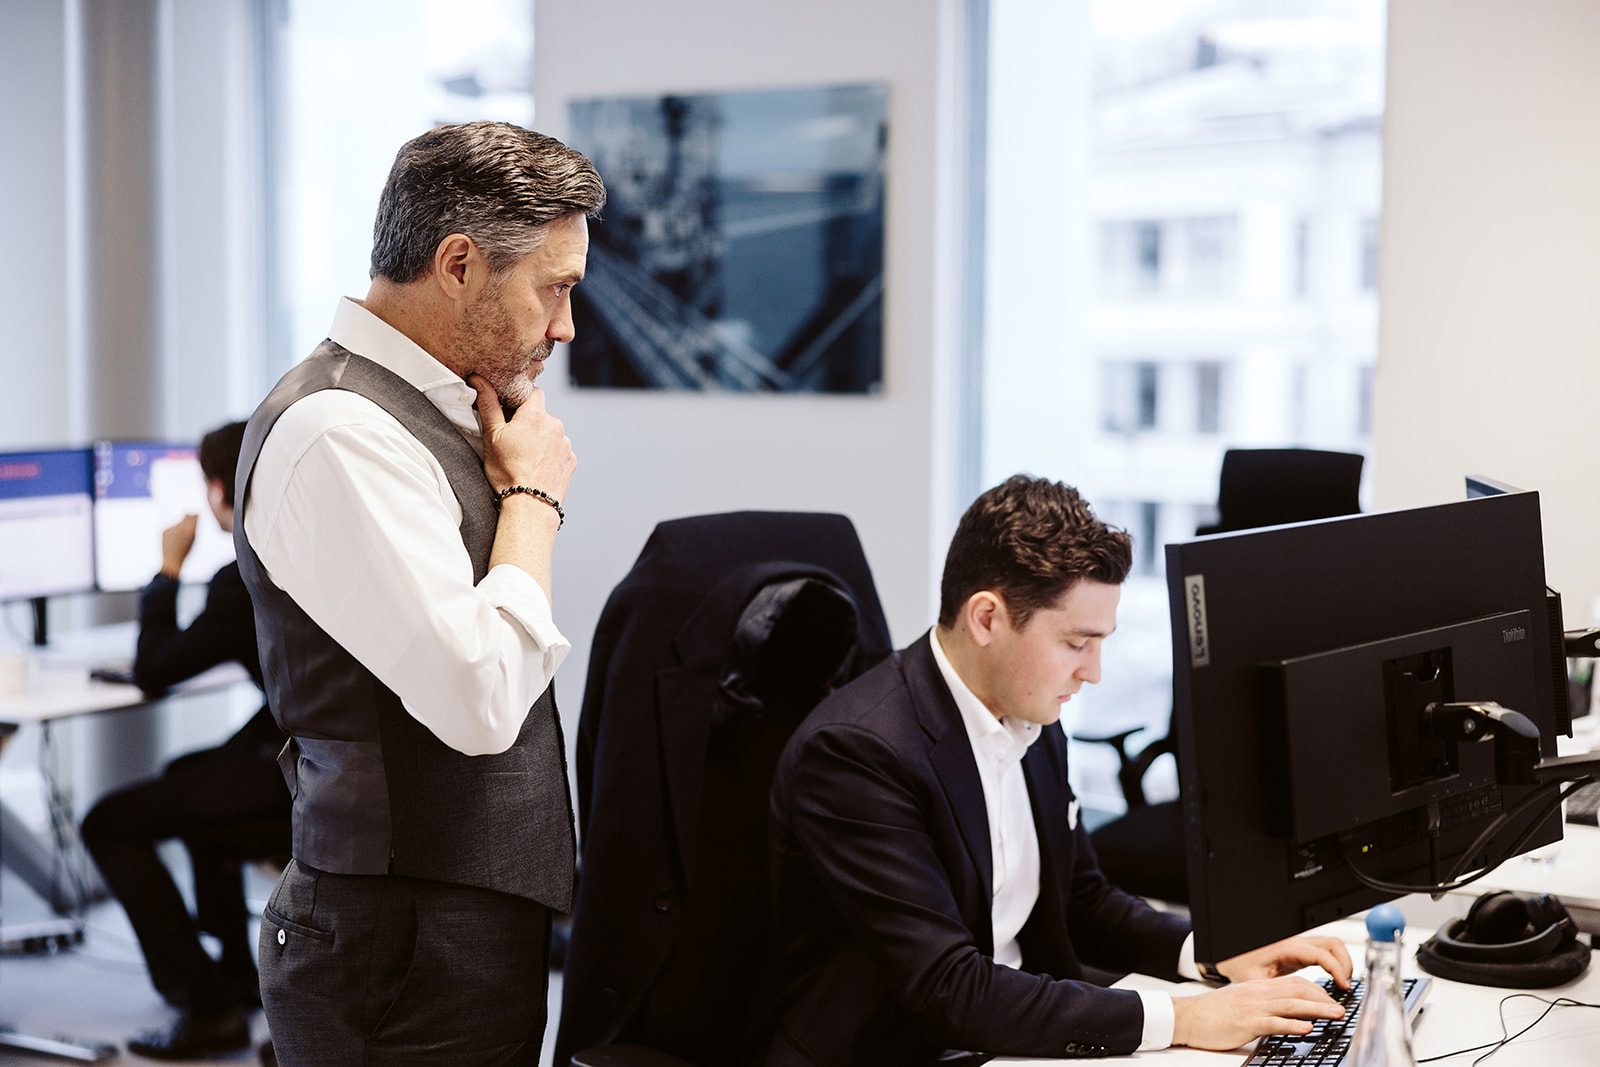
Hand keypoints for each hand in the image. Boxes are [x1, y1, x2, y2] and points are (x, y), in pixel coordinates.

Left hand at [160, 514, 197, 577]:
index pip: (194, 516)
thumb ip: (194, 526)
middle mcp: (180, 528)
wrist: (171, 561)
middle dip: (188, 518)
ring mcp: (171, 529)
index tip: (197, 517)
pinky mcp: (164, 531)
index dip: (196, 515)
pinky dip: (173, 530)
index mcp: (189, 531)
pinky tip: (174, 539)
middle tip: (189, 526)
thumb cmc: (184, 551)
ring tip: (180, 537)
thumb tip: (194, 514)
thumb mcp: (193, 539)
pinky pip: (171, 526)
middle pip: (186, 515)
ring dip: (180, 525)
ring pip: (179, 521)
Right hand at [469, 375, 575, 502]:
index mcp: (535, 415)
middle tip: (514, 441)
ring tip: (526, 458)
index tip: (512, 411)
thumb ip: (488, 405)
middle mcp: (555, 425)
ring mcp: (565, 444)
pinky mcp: (571, 460)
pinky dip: (550, 455)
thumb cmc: (508, 472)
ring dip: (541, 440)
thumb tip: (479, 381)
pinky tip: (537, 468)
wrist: (530, 504)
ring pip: (551, 433)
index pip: (534, 392)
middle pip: (542, 415)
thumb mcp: (492, 437)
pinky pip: (559, 451)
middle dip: (530, 423)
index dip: (522, 399)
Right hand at [1171, 976, 1344, 1049]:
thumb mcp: (1241, 1002)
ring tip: (1335, 1015)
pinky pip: (1274, 1022)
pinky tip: (1306, 1028)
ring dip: (1317, 1009)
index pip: (1294, 983)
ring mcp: (1253, 1007)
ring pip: (1292, 1004)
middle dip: (1324, 999)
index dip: (1317, 991)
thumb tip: (1285, 1012)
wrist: (1188, 1017)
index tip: (1332, 1000)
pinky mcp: (1247, 1023)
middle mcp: (1258, 994)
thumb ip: (1263, 1004)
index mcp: (1258, 988)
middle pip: (1298, 991)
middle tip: (1342, 1008)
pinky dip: (1292, 1025)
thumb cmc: (1212, 1013)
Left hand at [1217, 935, 1353, 989]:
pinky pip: (1325, 951)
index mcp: (1287, 948)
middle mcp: (1296, 943)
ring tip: (1343, 984)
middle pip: (1333, 943)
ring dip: (1342, 962)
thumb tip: (1287, 1007)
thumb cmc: (1239, 965)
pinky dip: (1334, 963)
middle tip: (1346, 985)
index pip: (1322, 953)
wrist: (1231, 955)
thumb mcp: (1255, 981)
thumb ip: (1273, 992)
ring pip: (1331, 945)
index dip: (1337, 969)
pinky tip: (1334, 980)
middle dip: (1346, 963)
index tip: (1344, 986)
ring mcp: (1299, 945)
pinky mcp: (1300, 951)